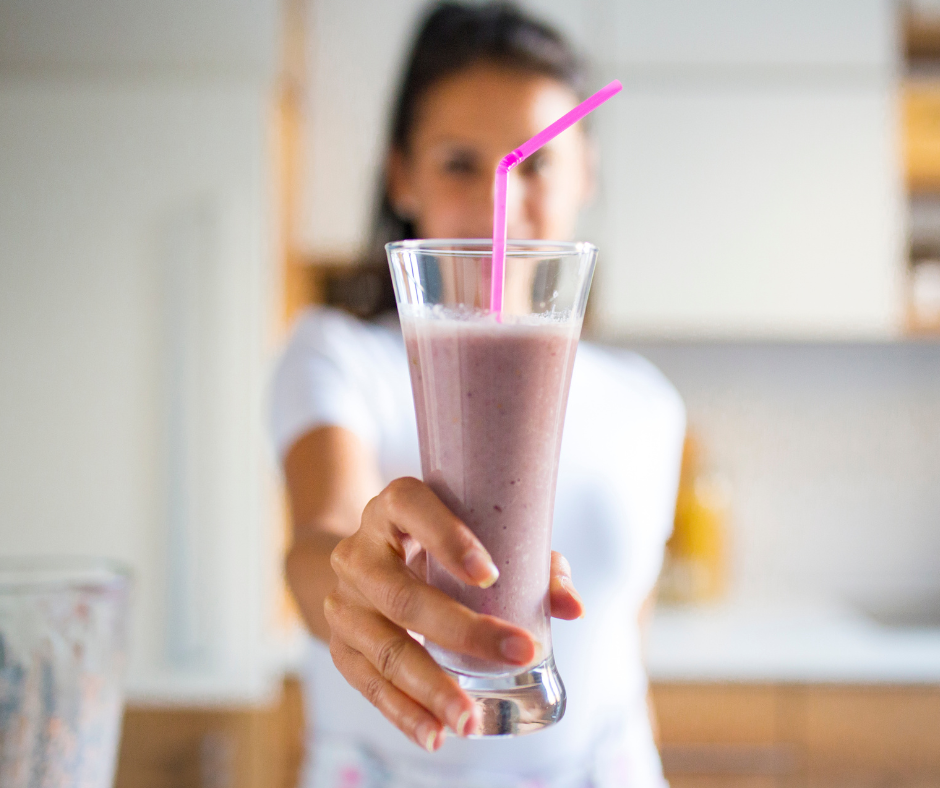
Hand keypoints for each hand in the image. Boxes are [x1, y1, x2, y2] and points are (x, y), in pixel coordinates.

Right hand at [324, 477, 583, 751]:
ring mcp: (344, 602)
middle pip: (403, 595)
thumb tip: (571, 607)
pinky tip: (434, 733)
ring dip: (431, 687)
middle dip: (463, 632)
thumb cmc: (440, 545)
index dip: (448, 539)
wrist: (370, 560)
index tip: (491, 575)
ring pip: (386, 648)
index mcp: (393, 508)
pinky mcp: (339, 645)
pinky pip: (369, 684)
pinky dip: (404, 713)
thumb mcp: (479, 539)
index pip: (411, 508)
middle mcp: (359, 552)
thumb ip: (530, 565)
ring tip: (470, 719)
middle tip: (518, 655)